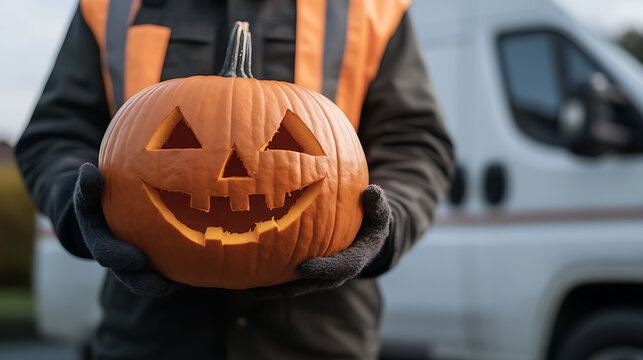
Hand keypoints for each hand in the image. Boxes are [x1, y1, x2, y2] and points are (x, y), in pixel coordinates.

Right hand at [73, 163, 181, 295]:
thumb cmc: (99, 198)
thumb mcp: (89, 192)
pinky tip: (201, 269)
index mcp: (101, 244)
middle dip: (144, 282)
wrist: (107, 210)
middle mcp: (118, 260)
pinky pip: (167, 271)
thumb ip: (87, 185)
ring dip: (165, 284)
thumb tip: (87, 170)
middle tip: (161, 283)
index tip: (140, 259)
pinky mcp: (155, 263)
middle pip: (130, 277)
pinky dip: (181, 273)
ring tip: (183, 284)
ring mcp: (136, 265)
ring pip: (150, 280)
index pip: (107, 255)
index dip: (122, 259)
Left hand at [251, 184, 391, 298]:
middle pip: (312, 284)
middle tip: (266, 285)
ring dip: (274, 288)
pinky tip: (246, 271)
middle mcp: (336, 271)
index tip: (303, 268)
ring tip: (248, 288)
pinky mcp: (309, 268)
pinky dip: (270, 275)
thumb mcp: (380, 211)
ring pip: (296, 284)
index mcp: (356, 258)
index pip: (340, 268)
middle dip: (289, 287)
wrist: (368, 232)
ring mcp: (321, 272)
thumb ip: (378, 204)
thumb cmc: (372, 219)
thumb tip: (372, 191)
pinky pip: (288, 274)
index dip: (323, 270)